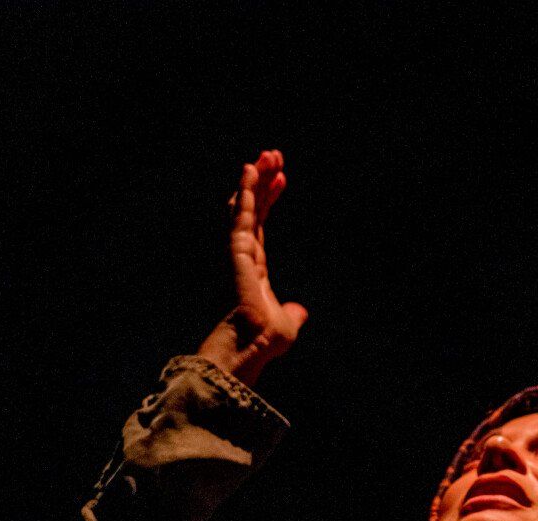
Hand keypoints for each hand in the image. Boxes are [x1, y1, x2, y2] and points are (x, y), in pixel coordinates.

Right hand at [195, 150, 308, 386]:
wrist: (252, 348)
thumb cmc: (264, 341)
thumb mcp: (287, 323)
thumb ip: (292, 313)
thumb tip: (301, 312)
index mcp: (254, 267)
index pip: (261, 225)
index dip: (270, 199)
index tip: (282, 179)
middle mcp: (243, 255)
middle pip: (252, 208)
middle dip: (262, 181)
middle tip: (274, 155)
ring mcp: (238, 251)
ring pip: (245, 205)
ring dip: (255, 179)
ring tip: (267, 154)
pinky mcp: (237, 250)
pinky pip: (241, 215)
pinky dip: (245, 192)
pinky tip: (250, 170)